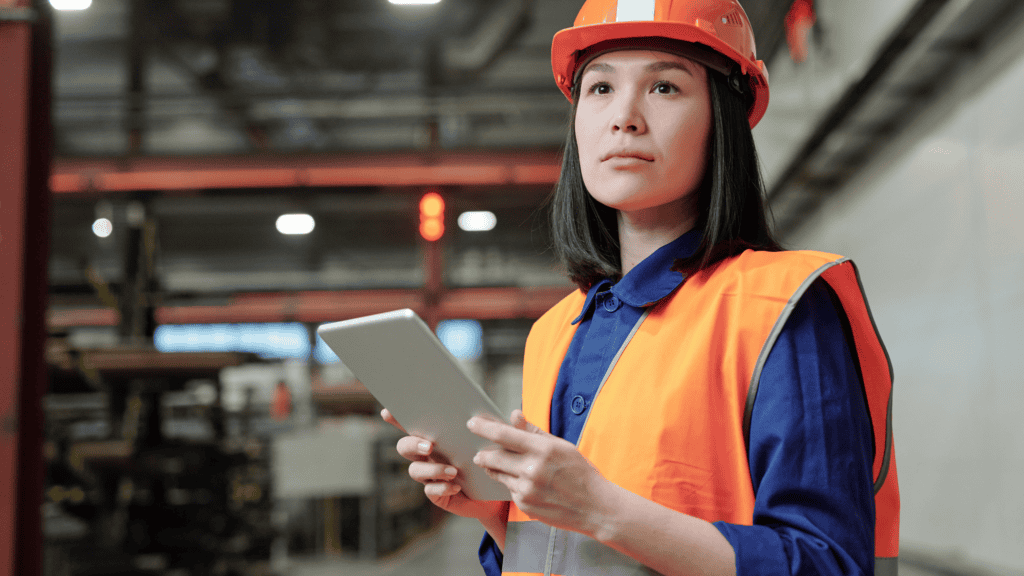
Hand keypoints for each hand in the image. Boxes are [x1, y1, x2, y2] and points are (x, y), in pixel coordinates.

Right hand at [381, 408, 504, 521]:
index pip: (413, 423)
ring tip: (452, 470)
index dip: (397, 418)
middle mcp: (429, 455)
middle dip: (413, 444)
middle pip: (405, 446)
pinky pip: (430, 491)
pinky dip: (440, 487)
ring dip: (431, 469)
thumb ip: (507, 429)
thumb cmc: (494, 461)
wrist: (499, 495)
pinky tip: (454, 485)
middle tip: (430, 446)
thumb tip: (516, 413)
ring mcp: (431, 475)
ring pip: (415, 470)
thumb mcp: (502, 443)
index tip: (389, 411)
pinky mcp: (438, 493)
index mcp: (438, 436)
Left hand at [468, 410, 614, 534]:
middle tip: (479, 453)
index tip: (472, 423)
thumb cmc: (580, 472)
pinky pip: (509, 490)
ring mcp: (527, 490)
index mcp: (543, 449)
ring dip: (496, 469)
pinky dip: (512, 484)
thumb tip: (514, 415)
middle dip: (483, 454)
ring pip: (499, 474)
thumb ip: (534, 432)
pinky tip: (526, 485)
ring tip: (505, 467)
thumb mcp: (561, 446)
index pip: (505, 435)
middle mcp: (532, 469)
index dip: (484, 428)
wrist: (595, 507)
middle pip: (494, 457)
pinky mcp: (525, 505)